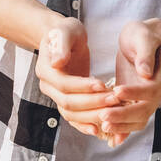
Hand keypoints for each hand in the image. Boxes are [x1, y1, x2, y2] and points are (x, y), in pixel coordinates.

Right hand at [36, 17, 126, 139]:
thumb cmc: (67, 31)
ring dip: (92, 115)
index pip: (64, 84)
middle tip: (115, 99)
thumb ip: (62, 44)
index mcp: (45, 69)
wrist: (65, 38)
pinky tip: (99, 130)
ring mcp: (55, 95)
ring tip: (113, 112)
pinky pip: (73, 118)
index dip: (83, 86)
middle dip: (92, 102)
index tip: (103, 84)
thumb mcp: (66, 30)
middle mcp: (47, 85)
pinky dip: (84, 125)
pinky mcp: (66, 100)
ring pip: (71, 113)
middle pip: (68, 102)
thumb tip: (57, 62)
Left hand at [102, 20, 160, 146]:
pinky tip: (109, 139)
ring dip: (121, 125)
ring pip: (138, 119)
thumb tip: (145, 72)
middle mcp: (156, 91)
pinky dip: (122, 130)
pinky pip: (130, 120)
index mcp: (160, 75)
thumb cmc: (142, 36)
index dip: (135, 92)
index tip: (117, 91)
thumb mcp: (143, 37)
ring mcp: (146, 99)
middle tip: (104, 116)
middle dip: (124, 115)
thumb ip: (145, 55)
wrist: (141, 41)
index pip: (150, 89)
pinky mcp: (134, 102)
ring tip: (102, 126)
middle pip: (144, 109)